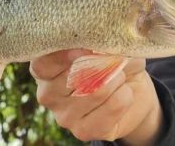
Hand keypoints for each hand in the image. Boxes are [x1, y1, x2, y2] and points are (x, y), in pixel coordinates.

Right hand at [29, 49, 162, 142]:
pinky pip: (113, 105)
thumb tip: (104, 46)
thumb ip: (102, 42)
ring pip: (96, 91)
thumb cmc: (114, 60)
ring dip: (117, 78)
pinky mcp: (84, 131)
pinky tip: (124, 93)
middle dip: (102, 62)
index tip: (86, 47)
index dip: (64, 55)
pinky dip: (126, 94)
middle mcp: (48, 93)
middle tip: (112, 59)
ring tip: (120, 76)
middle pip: (71, 76)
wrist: (132, 92)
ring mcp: (64, 116)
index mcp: (46, 69)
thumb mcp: (109, 44)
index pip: (42, 64)